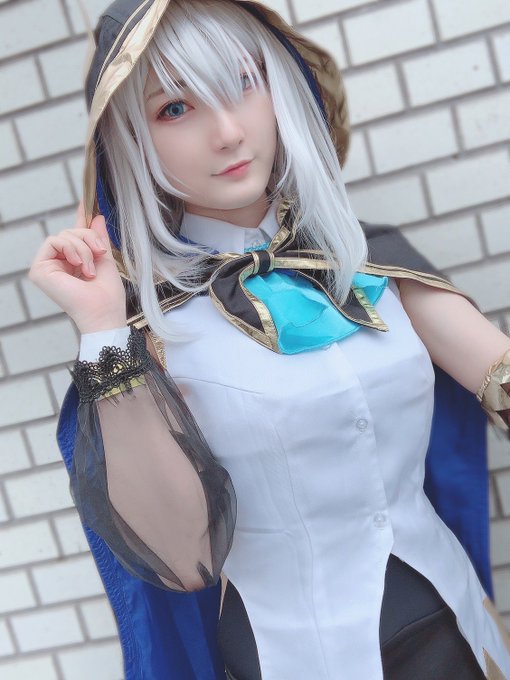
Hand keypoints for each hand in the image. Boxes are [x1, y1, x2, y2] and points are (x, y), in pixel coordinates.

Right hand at [28, 200, 127, 332]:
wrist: (104, 312)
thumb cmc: (107, 296)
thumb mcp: (105, 260)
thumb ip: (98, 238)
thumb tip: (96, 216)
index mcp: (75, 263)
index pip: (75, 236)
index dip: (81, 218)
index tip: (88, 200)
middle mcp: (59, 264)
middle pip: (70, 232)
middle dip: (88, 238)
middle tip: (100, 253)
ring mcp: (48, 267)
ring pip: (63, 235)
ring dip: (82, 247)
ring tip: (90, 268)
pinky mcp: (39, 270)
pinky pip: (53, 241)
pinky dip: (71, 248)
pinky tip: (79, 265)